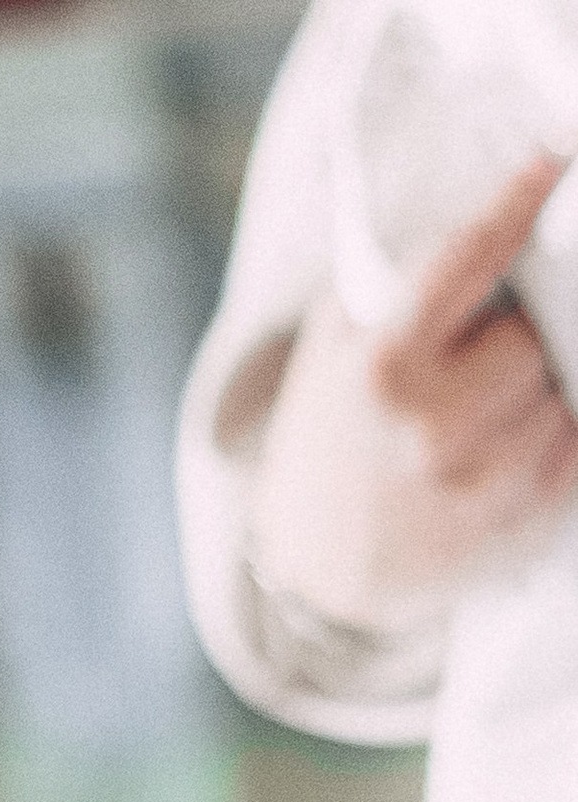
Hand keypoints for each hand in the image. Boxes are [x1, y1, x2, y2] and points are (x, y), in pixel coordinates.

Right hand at [255, 157, 577, 618]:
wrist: (316, 571)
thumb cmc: (330, 441)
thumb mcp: (331, 352)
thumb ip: (389, 282)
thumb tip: (477, 217)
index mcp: (382, 366)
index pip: (468, 258)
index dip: (516, 204)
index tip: (551, 164)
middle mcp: (432, 425)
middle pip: (527, 338)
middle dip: (506, 346)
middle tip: (463, 377)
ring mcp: (481, 480)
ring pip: (558, 391)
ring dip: (530, 397)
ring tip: (475, 427)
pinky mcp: (520, 520)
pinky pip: (575, 444)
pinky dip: (550, 441)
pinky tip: (500, 457)